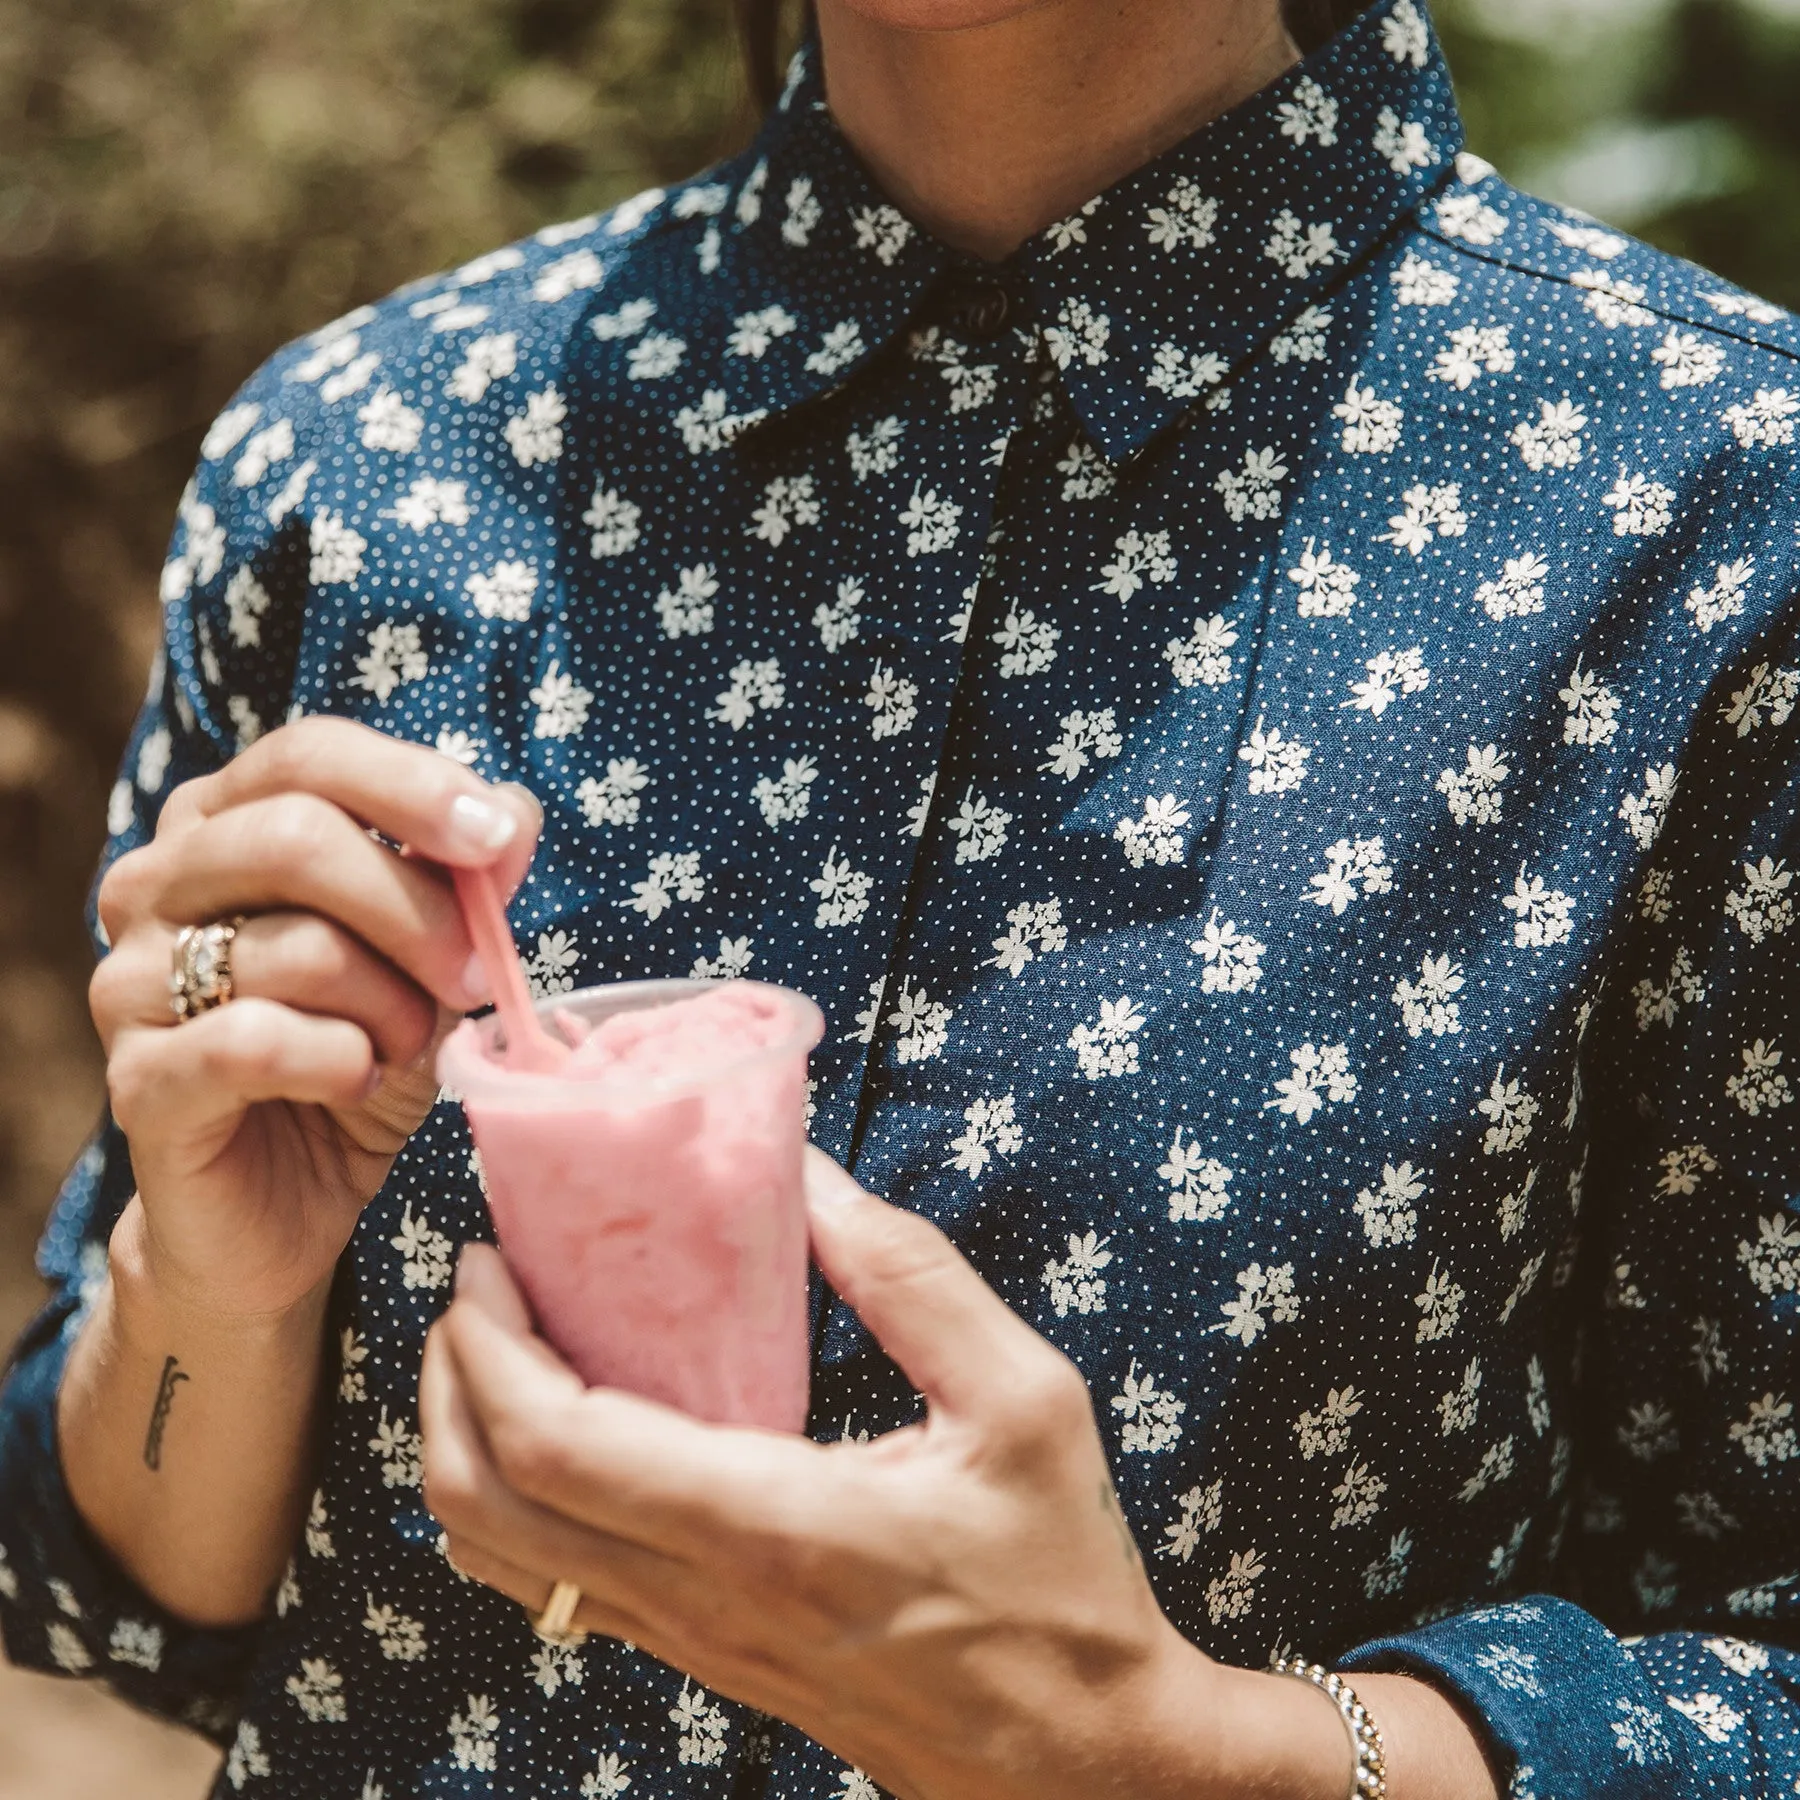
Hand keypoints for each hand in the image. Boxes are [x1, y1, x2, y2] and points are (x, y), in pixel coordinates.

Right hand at [90, 717, 540, 1321]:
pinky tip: (356, 1081)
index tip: (499, 836)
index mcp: (221, 825)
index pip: (308, 754)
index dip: (411, 783)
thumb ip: (464, 882)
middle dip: (419, 910)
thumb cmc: (356, 1055)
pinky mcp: (138, 1077)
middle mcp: (155, 884)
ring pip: (294, 947)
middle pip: (298, 837)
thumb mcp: (429, 959)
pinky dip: (338, 1061)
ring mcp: (129, 978)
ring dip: (392, 1005)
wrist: (286, 1201)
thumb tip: (512, 816)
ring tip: (406, 1046)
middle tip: (478, 976)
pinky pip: (257, 1042)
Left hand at [421, 1151, 1363, 1799]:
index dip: (490, 1348)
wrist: (1067, 1759)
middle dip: (446, 1382)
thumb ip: (911, 1277)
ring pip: (498, 1558)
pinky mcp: (695, 1655)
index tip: (489, 1261)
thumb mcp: (1023, 1398)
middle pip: (486, 1503)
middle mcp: (701, 1596)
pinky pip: (550, 1585)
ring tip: (500, 1345)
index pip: (559, 1447)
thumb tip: (806, 1176)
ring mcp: (687, 1639)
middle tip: (479, 1286)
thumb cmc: (1058, 1578)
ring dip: (464, 1442)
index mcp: (773, 1526)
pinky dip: (509, 1499)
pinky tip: (561, 1427)